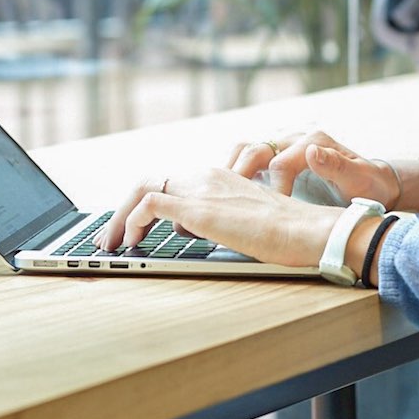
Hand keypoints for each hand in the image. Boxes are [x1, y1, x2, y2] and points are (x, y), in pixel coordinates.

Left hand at [92, 166, 341, 265]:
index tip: (130, 226)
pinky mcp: (200, 209)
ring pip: (143, 188)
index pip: (168, 181)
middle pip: (149, 180)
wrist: (308, 231)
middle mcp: (206, 176)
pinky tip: (131, 240)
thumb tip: (187, 229)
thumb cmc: (285, 234)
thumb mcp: (243, 220)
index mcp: (218, 176)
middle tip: (110, 237)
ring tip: (112, 242)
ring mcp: (202, 190)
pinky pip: (151, 204)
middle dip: (122, 209)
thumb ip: (215, 217)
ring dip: (121, 216)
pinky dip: (132, 221)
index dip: (142, 203)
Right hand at [227, 130, 403, 207]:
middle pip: (256, 148)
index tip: (274, 209)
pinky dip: (234, 171)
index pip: (280, 162)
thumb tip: (312, 151)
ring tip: (222, 195)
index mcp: (313, 142)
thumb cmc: (367, 185)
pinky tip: (228, 192)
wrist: (372, 184)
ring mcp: (283, 146)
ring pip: (246, 148)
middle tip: (236, 201)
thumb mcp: (359, 178)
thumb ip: (337, 165)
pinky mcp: (276, 157)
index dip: (274, 187)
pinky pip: (248, 158)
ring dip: (232, 169)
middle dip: (242, 174)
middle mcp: (294, 139)